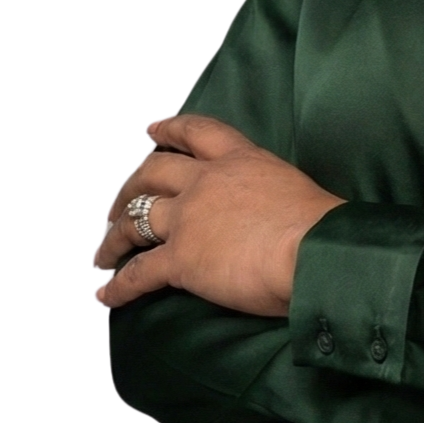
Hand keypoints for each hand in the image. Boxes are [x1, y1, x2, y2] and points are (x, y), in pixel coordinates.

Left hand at [92, 113, 346, 316]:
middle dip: (129, 187)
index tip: (152, 130)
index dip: (170, 129)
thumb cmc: (320, 224)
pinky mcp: (180, 259)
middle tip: (117, 202)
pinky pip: (138, 273)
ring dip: (113, 237)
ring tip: (103, 252)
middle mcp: (205, 182)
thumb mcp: (292, 188)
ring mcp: (187, 219)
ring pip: (134, 221)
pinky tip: (105, 294)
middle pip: (152, 173)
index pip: (197, 133)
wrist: (313, 251)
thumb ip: (269, 194)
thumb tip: (270, 216)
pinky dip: (118, 286)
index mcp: (240, 159)